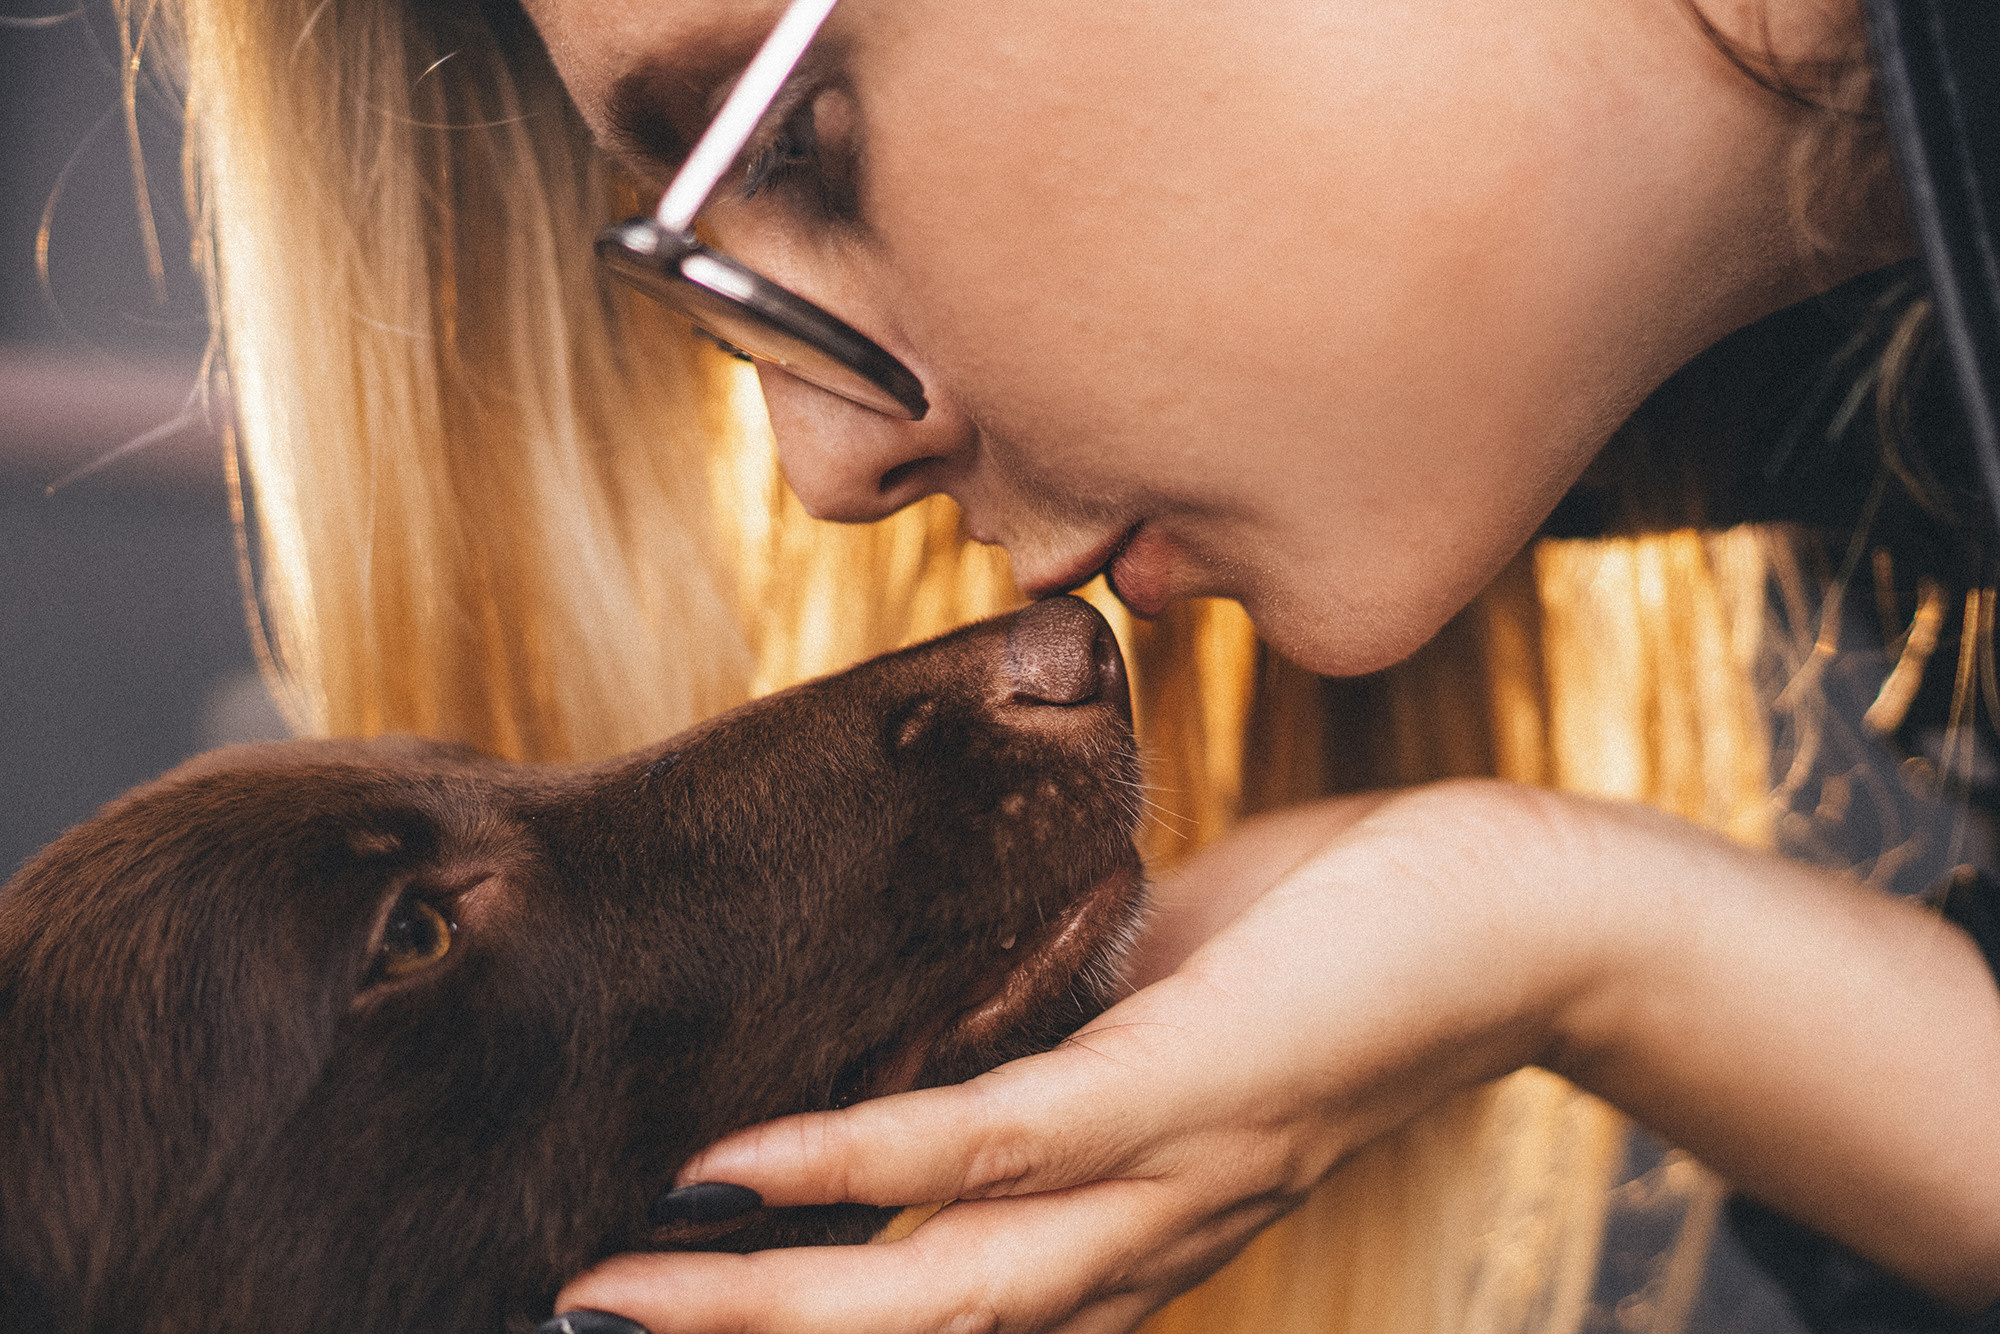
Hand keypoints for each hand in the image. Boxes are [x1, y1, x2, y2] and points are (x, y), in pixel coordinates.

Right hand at [554, 783, 1595, 1333]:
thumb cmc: (1332, 944)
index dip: (816, 1332)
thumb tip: (934, 985)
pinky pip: (996, 1146)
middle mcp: (1142, 1241)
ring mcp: (1166, 1176)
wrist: (1524, 918)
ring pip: (939, 1286)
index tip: (677, 1320)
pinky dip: (854, 1168)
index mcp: (1132, 1222)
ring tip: (614, 1291)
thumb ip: (1056, 1017)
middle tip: (580, 1330)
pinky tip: (737, 1170)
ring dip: (761, 1303)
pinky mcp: (1187, 1087)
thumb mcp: (1166, 992)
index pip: (954, 1313)